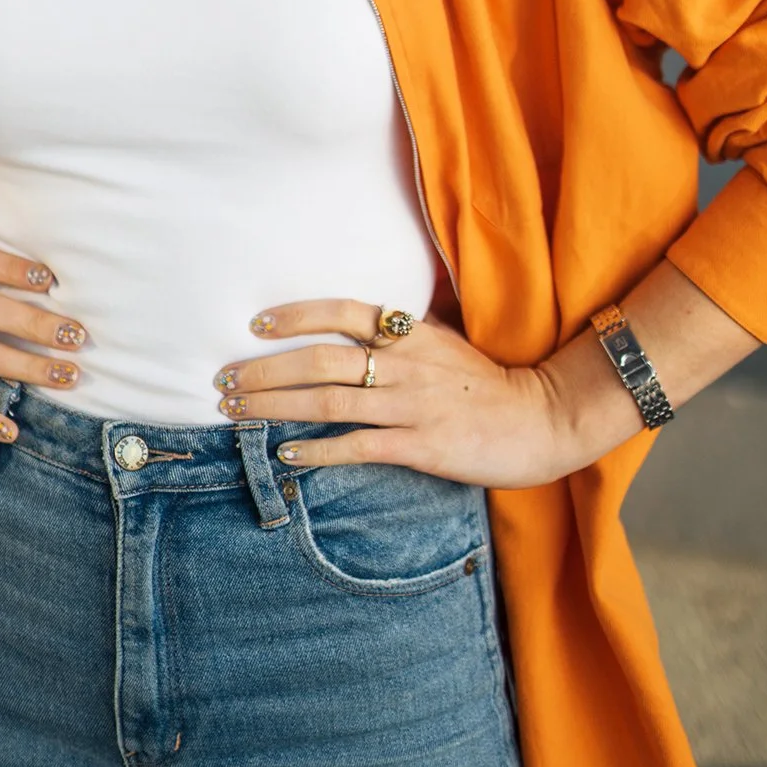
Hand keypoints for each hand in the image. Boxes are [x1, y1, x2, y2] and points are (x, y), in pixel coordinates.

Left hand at [212, 299, 574, 488]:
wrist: (542, 418)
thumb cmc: (487, 381)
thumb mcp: (444, 339)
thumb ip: (401, 328)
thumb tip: (356, 316)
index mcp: (410, 331)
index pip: (342, 310)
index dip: (296, 315)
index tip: (256, 324)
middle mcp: (404, 362)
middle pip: (321, 359)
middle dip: (266, 369)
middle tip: (224, 380)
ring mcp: (412, 405)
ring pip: (330, 401)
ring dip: (276, 407)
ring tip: (237, 412)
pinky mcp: (422, 446)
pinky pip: (359, 446)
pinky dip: (318, 450)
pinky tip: (287, 456)